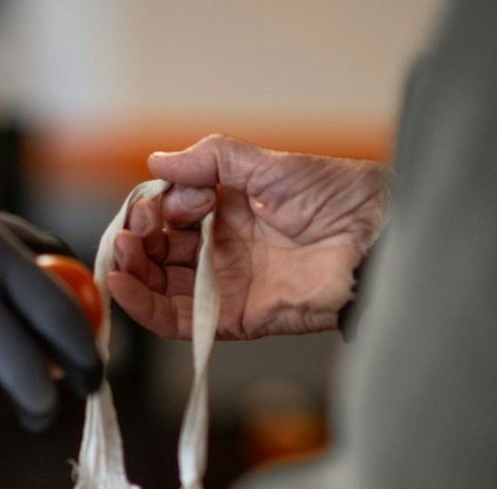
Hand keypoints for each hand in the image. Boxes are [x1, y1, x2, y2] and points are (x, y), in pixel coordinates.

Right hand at [110, 135, 388, 339]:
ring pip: (159, 286)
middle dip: (137, 239)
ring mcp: (226, 286)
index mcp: (230, 212)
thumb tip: (157, 161)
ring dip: (131, 270)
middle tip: (135, 229)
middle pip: (158, 252)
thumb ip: (211, 160)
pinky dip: (143, 306)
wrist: (376, 240)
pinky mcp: (232, 318)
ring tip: (120, 252)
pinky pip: (177, 320)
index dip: (157, 207)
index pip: (170, 214)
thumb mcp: (268, 165)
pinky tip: (123, 285)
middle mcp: (222, 250)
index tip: (166, 198)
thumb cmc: (338, 198)